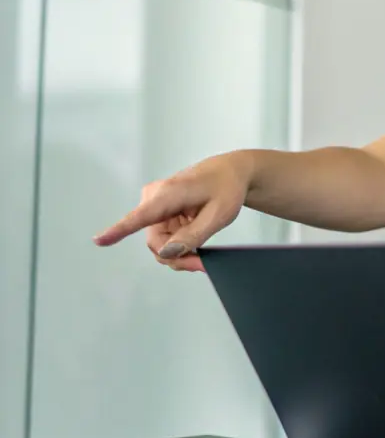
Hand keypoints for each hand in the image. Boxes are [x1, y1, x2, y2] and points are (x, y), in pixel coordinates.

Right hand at [92, 153, 252, 271]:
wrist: (232, 173)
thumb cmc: (227, 188)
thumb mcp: (219, 215)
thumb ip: (193, 236)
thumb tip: (166, 252)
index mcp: (169, 194)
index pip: (140, 217)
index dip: (119, 231)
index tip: (99, 240)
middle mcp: (155, 198)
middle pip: (155, 241)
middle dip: (176, 257)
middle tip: (200, 264)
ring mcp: (155, 206)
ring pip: (159, 243)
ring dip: (178, 254)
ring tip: (201, 257)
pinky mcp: (159, 212)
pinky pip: (164, 238)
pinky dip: (179, 246)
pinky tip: (194, 246)